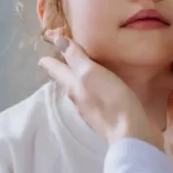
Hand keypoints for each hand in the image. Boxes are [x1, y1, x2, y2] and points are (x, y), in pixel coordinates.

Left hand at [39, 34, 163, 149]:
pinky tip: (97, 89)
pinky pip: (91, 98)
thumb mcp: (91, 73)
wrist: (128, 133)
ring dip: (76, 80)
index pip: (57, 68)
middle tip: (58, 59)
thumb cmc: (110, 99)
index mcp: (72, 85)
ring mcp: (89, 110)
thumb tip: (58, 40)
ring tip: (78, 72)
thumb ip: (76, 57)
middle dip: (61, 69)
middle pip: (65, 80)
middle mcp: (77, 98)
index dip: (50, 58)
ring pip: (77, 90)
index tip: (44, 50)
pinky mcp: (102, 117)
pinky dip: (90, 89)